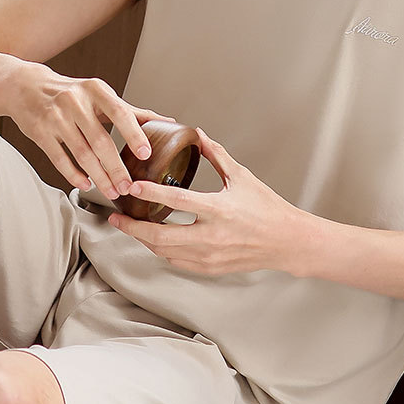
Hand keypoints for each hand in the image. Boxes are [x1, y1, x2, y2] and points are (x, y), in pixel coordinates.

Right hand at [7, 62, 177, 199]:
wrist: (26, 87)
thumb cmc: (70, 92)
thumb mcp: (99, 95)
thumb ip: (130, 110)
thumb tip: (165, 121)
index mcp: (95, 90)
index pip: (119, 112)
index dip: (133, 134)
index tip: (145, 154)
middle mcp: (74, 101)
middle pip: (100, 141)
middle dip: (116, 168)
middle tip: (128, 186)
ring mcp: (55, 117)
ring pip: (82, 154)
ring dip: (99, 177)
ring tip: (112, 191)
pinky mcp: (40, 132)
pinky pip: (60, 159)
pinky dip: (74, 175)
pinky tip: (86, 184)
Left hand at [108, 127, 304, 275]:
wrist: (287, 242)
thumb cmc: (267, 209)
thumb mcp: (242, 178)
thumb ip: (217, 155)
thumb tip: (199, 134)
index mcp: (218, 210)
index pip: (177, 201)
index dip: (151, 194)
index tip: (132, 187)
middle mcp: (211, 236)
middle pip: (160, 236)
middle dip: (133, 227)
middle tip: (116, 216)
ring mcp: (209, 256)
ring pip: (164, 252)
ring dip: (143, 239)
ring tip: (129, 226)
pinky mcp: (210, 268)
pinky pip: (177, 261)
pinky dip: (161, 250)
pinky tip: (153, 239)